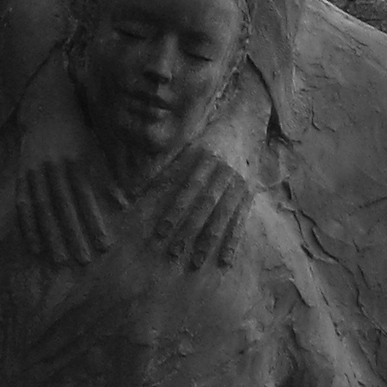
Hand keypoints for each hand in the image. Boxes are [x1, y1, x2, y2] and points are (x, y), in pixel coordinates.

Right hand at [16, 69, 120, 266]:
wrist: (45, 106)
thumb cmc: (78, 130)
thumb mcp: (96, 148)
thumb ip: (108, 176)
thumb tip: (124, 204)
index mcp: (76, 160)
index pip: (87, 197)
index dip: (95, 221)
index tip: (104, 244)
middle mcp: (54, 167)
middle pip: (64, 206)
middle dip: (74, 234)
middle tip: (83, 260)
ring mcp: (35, 171)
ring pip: (43, 208)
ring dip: (51, 235)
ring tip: (59, 259)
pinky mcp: (22, 174)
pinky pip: (23, 203)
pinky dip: (28, 225)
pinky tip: (35, 245)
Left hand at [143, 141, 252, 268]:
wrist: (245, 125)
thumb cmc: (207, 140)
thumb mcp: (187, 147)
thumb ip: (167, 168)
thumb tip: (138, 189)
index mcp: (205, 158)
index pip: (188, 188)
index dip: (175, 210)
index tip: (161, 231)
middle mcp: (224, 172)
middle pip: (205, 205)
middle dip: (190, 230)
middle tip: (174, 253)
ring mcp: (238, 185)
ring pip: (223, 216)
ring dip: (210, 240)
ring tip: (196, 262)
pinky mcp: (249, 195)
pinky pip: (241, 221)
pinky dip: (233, 242)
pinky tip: (224, 260)